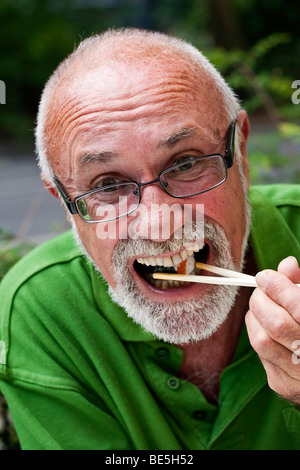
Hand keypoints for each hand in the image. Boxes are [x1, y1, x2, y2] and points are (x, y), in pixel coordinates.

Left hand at [245, 256, 299, 403]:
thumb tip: (286, 264)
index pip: (299, 308)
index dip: (279, 288)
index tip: (265, 276)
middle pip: (277, 324)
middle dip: (262, 301)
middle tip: (261, 291)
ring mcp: (299, 376)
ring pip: (262, 341)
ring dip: (255, 317)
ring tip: (262, 307)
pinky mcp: (282, 385)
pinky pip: (260, 354)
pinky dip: (259, 334)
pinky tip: (267, 328)